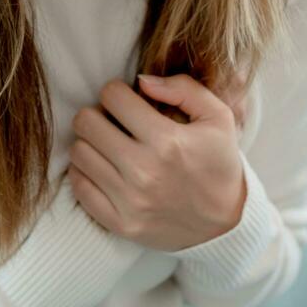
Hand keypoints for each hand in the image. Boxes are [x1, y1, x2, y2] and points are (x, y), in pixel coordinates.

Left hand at [67, 73, 247, 252]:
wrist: (227, 225)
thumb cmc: (220, 164)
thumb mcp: (218, 117)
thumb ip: (183, 88)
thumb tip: (141, 81)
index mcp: (167, 140)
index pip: (112, 97)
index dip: (116, 91)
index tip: (125, 100)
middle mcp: (144, 171)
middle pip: (86, 123)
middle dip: (97, 114)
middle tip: (111, 121)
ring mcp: (129, 201)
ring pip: (79, 153)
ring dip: (90, 143)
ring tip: (108, 145)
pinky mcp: (120, 223)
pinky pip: (79, 188)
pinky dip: (84, 173)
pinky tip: (103, 168)